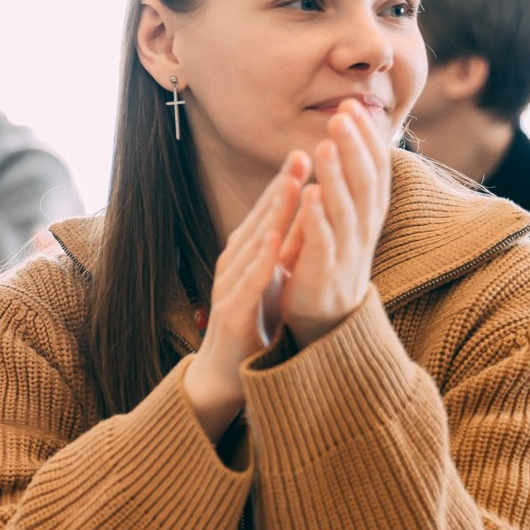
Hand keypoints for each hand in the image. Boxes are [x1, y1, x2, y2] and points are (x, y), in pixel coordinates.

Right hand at [181, 153, 307, 442]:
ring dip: (270, 215)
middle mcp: (233, 267)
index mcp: (245, 258)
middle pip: (257, 222)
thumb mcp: (274, 279)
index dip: (284, 185)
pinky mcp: (230, 315)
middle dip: (279, 190)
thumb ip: (284, 248)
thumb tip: (303, 212)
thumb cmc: (252, 324)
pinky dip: (260, 262)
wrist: (226, 375)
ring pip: (251, 246)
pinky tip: (274, 244)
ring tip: (290, 188)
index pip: (265, 215)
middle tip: (299, 157)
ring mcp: (228, 289)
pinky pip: (247, 284)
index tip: (303, 155)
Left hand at [278, 102, 390, 347]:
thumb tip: (348, 136)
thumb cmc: (331, 258)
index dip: (366, 137)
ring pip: (346, 208)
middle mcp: (364, 229)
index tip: (353, 104)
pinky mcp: (324, 273)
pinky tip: (310, 195)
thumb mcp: (346, 217)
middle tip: (342, 112)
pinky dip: (318, 218)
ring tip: (326, 144)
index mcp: (368, 213)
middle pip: (364, 181)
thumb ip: (348, 182)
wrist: (325, 319)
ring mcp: (347, 251)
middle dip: (354, 146)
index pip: (374, 167)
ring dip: (337, 175)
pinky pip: (323, 242)